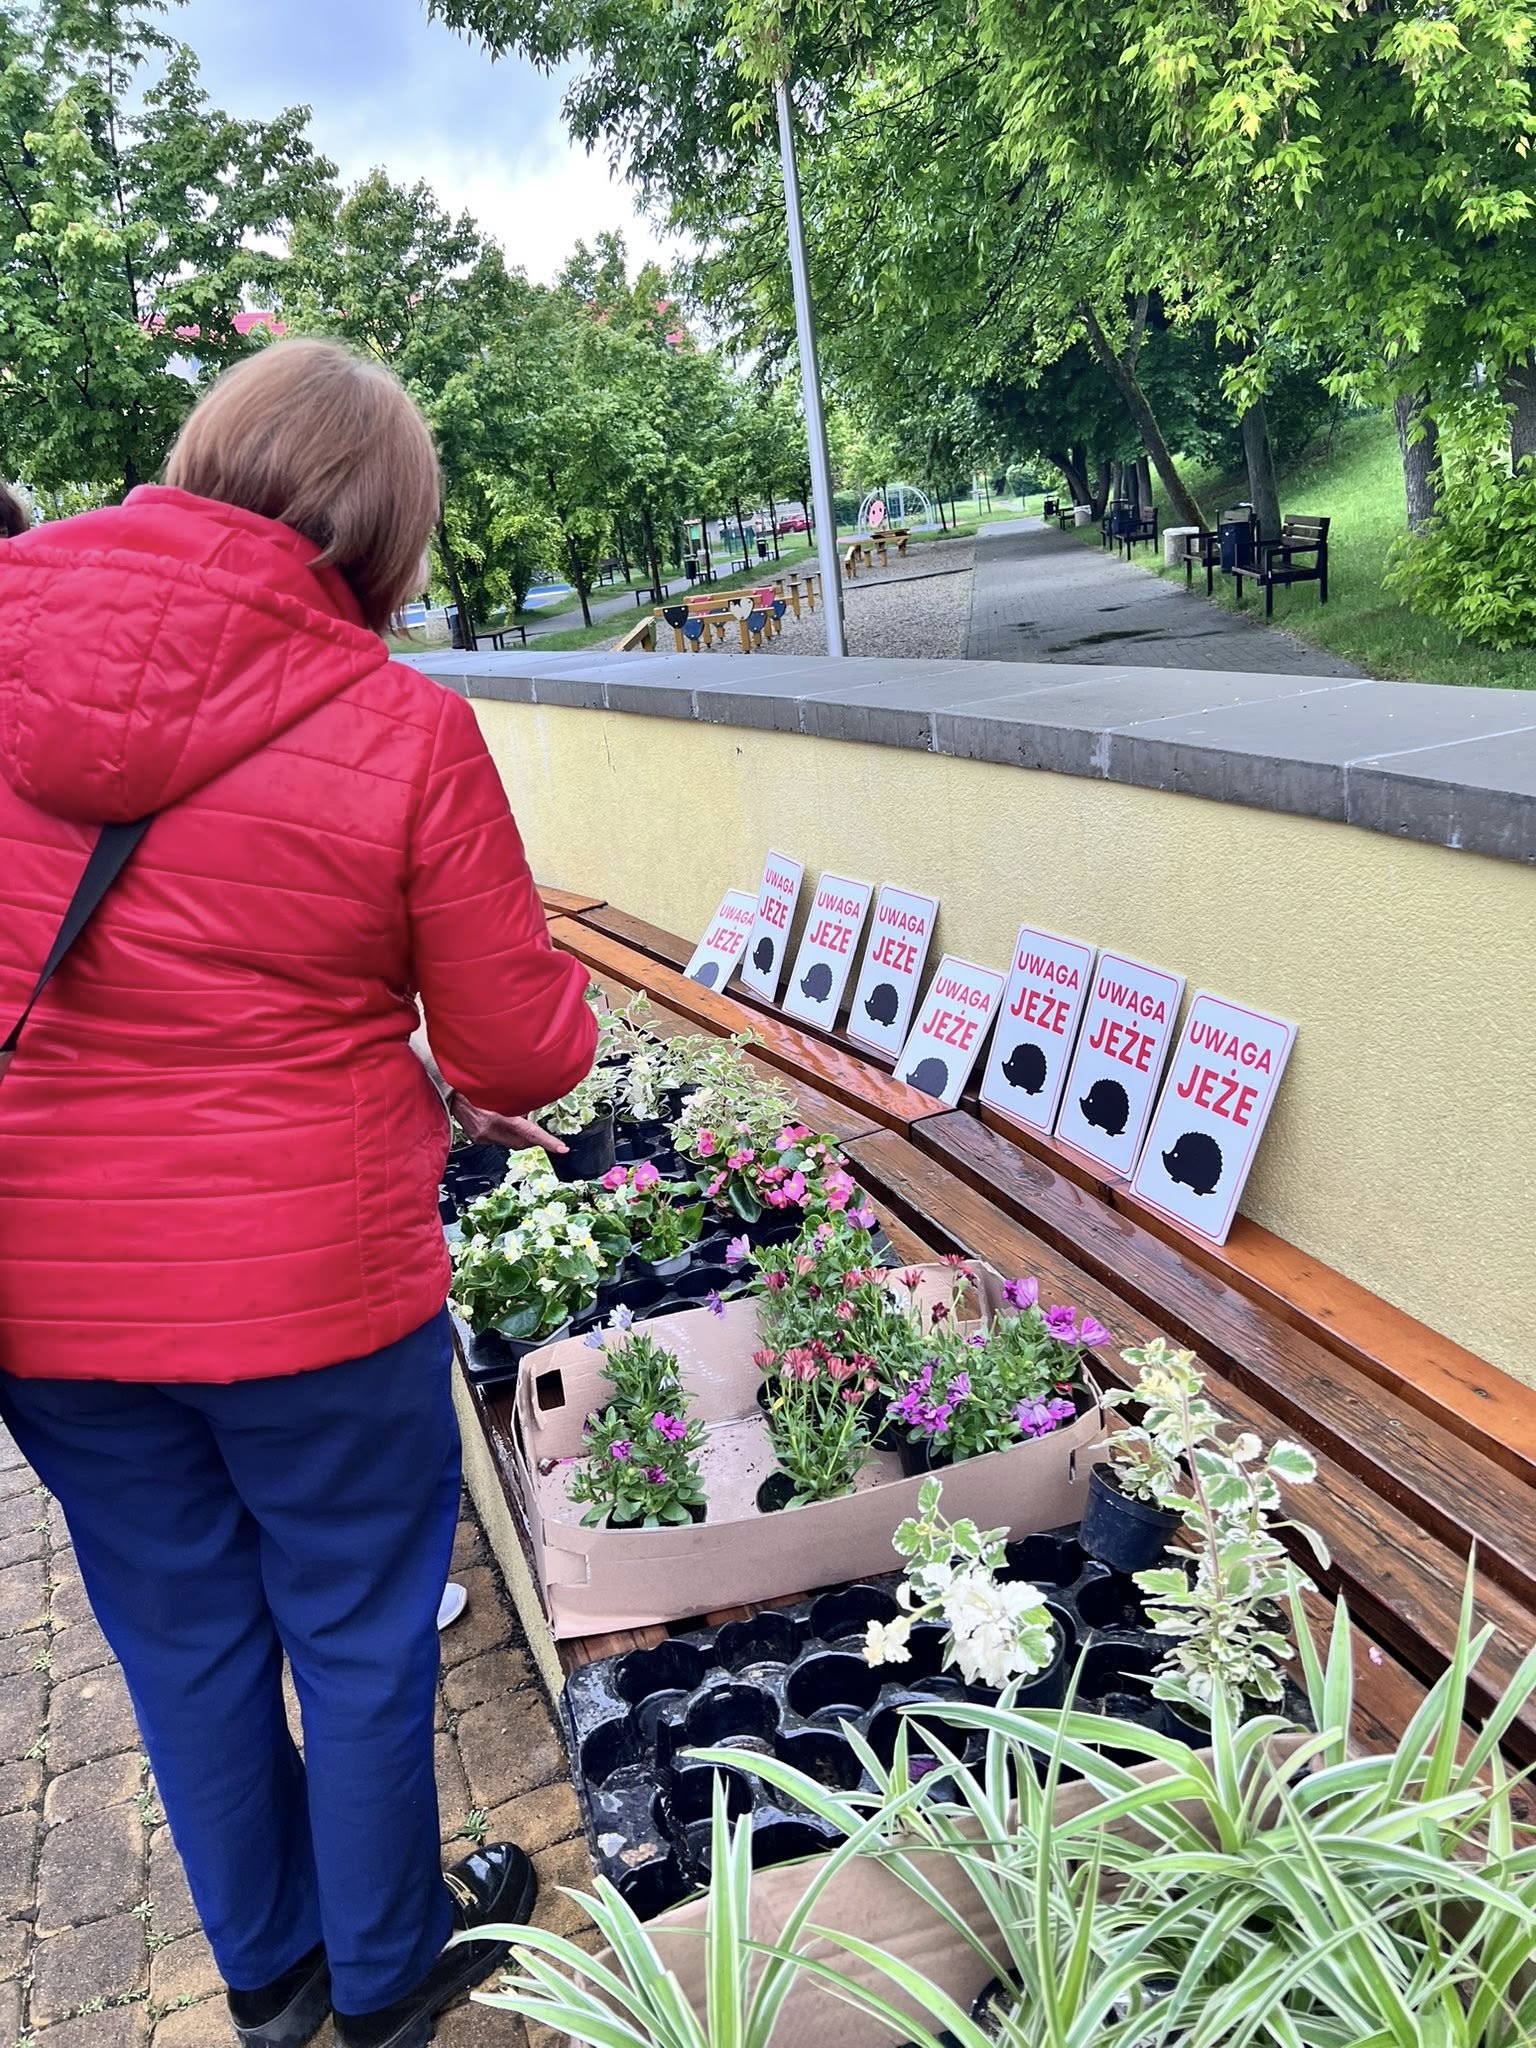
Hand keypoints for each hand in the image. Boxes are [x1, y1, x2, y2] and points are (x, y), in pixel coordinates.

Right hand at [449, 1094, 567, 1154]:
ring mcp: (482, 1137)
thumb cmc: (473, 1086)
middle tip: (540, 1131)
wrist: (447, 1091)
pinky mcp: (476, 1139)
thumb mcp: (499, 1092)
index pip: (529, 1133)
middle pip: (521, 1143)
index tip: (562, 1148)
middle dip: (533, 1139)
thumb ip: (516, 1103)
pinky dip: (503, 1131)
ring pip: (510, 1141)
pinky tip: (496, 1118)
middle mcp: (490, 1131)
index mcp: (498, 1118)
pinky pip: (497, 1138)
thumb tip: (530, 1109)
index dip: (547, 1142)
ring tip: (510, 1116)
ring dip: (516, 1132)